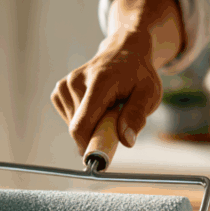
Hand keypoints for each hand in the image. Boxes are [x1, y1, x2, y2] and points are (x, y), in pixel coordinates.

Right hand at [52, 31, 162, 153]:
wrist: (124, 51)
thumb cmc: (138, 74)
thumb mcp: (149, 93)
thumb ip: (137, 115)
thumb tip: (126, 141)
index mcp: (99, 82)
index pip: (81, 125)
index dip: (88, 146)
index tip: (101, 158)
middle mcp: (76, 82)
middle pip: (77, 128)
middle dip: (96, 135)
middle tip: (116, 124)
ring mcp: (65, 85)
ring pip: (72, 125)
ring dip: (91, 126)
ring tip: (108, 108)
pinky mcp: (60, 90)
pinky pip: (68, 118)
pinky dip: (82, 119)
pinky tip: (95, 106)